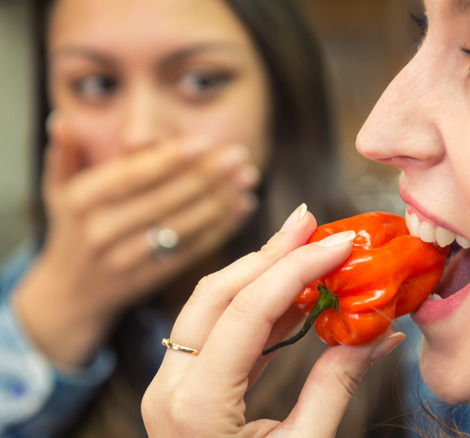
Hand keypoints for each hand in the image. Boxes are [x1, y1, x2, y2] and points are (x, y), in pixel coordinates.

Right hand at [12, 115, 256, 367]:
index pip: (132, 176)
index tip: (203, 142)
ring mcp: (126, 259)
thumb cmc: (72, 228)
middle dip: (205, 176)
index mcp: (81, 201)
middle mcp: (100, 231)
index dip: (168, 159)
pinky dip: (219, 229)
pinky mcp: (150, 279)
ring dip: (220, 201)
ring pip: (181, 226)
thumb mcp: (57, 190)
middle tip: (238, 155)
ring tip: (247, 179)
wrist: (70, 294)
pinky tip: (242, 208)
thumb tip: (61, 120)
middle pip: (163, 199)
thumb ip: (63, 155)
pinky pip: (190, 251)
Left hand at [141, 205, 404, 436]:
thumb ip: (337, 386)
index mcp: (196, 407)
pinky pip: (213, 330)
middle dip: (270, 253)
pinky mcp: (179, 388)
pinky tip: (293, 294)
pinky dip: (255, 306)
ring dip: (261, 273)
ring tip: (310, 249)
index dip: (297, 268)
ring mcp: (167, 386)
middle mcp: (170, 387)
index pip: (247, 311)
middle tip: (315, 223)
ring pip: (209, 305)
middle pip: (217, 293)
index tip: (340, 242)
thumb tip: (381, 334)